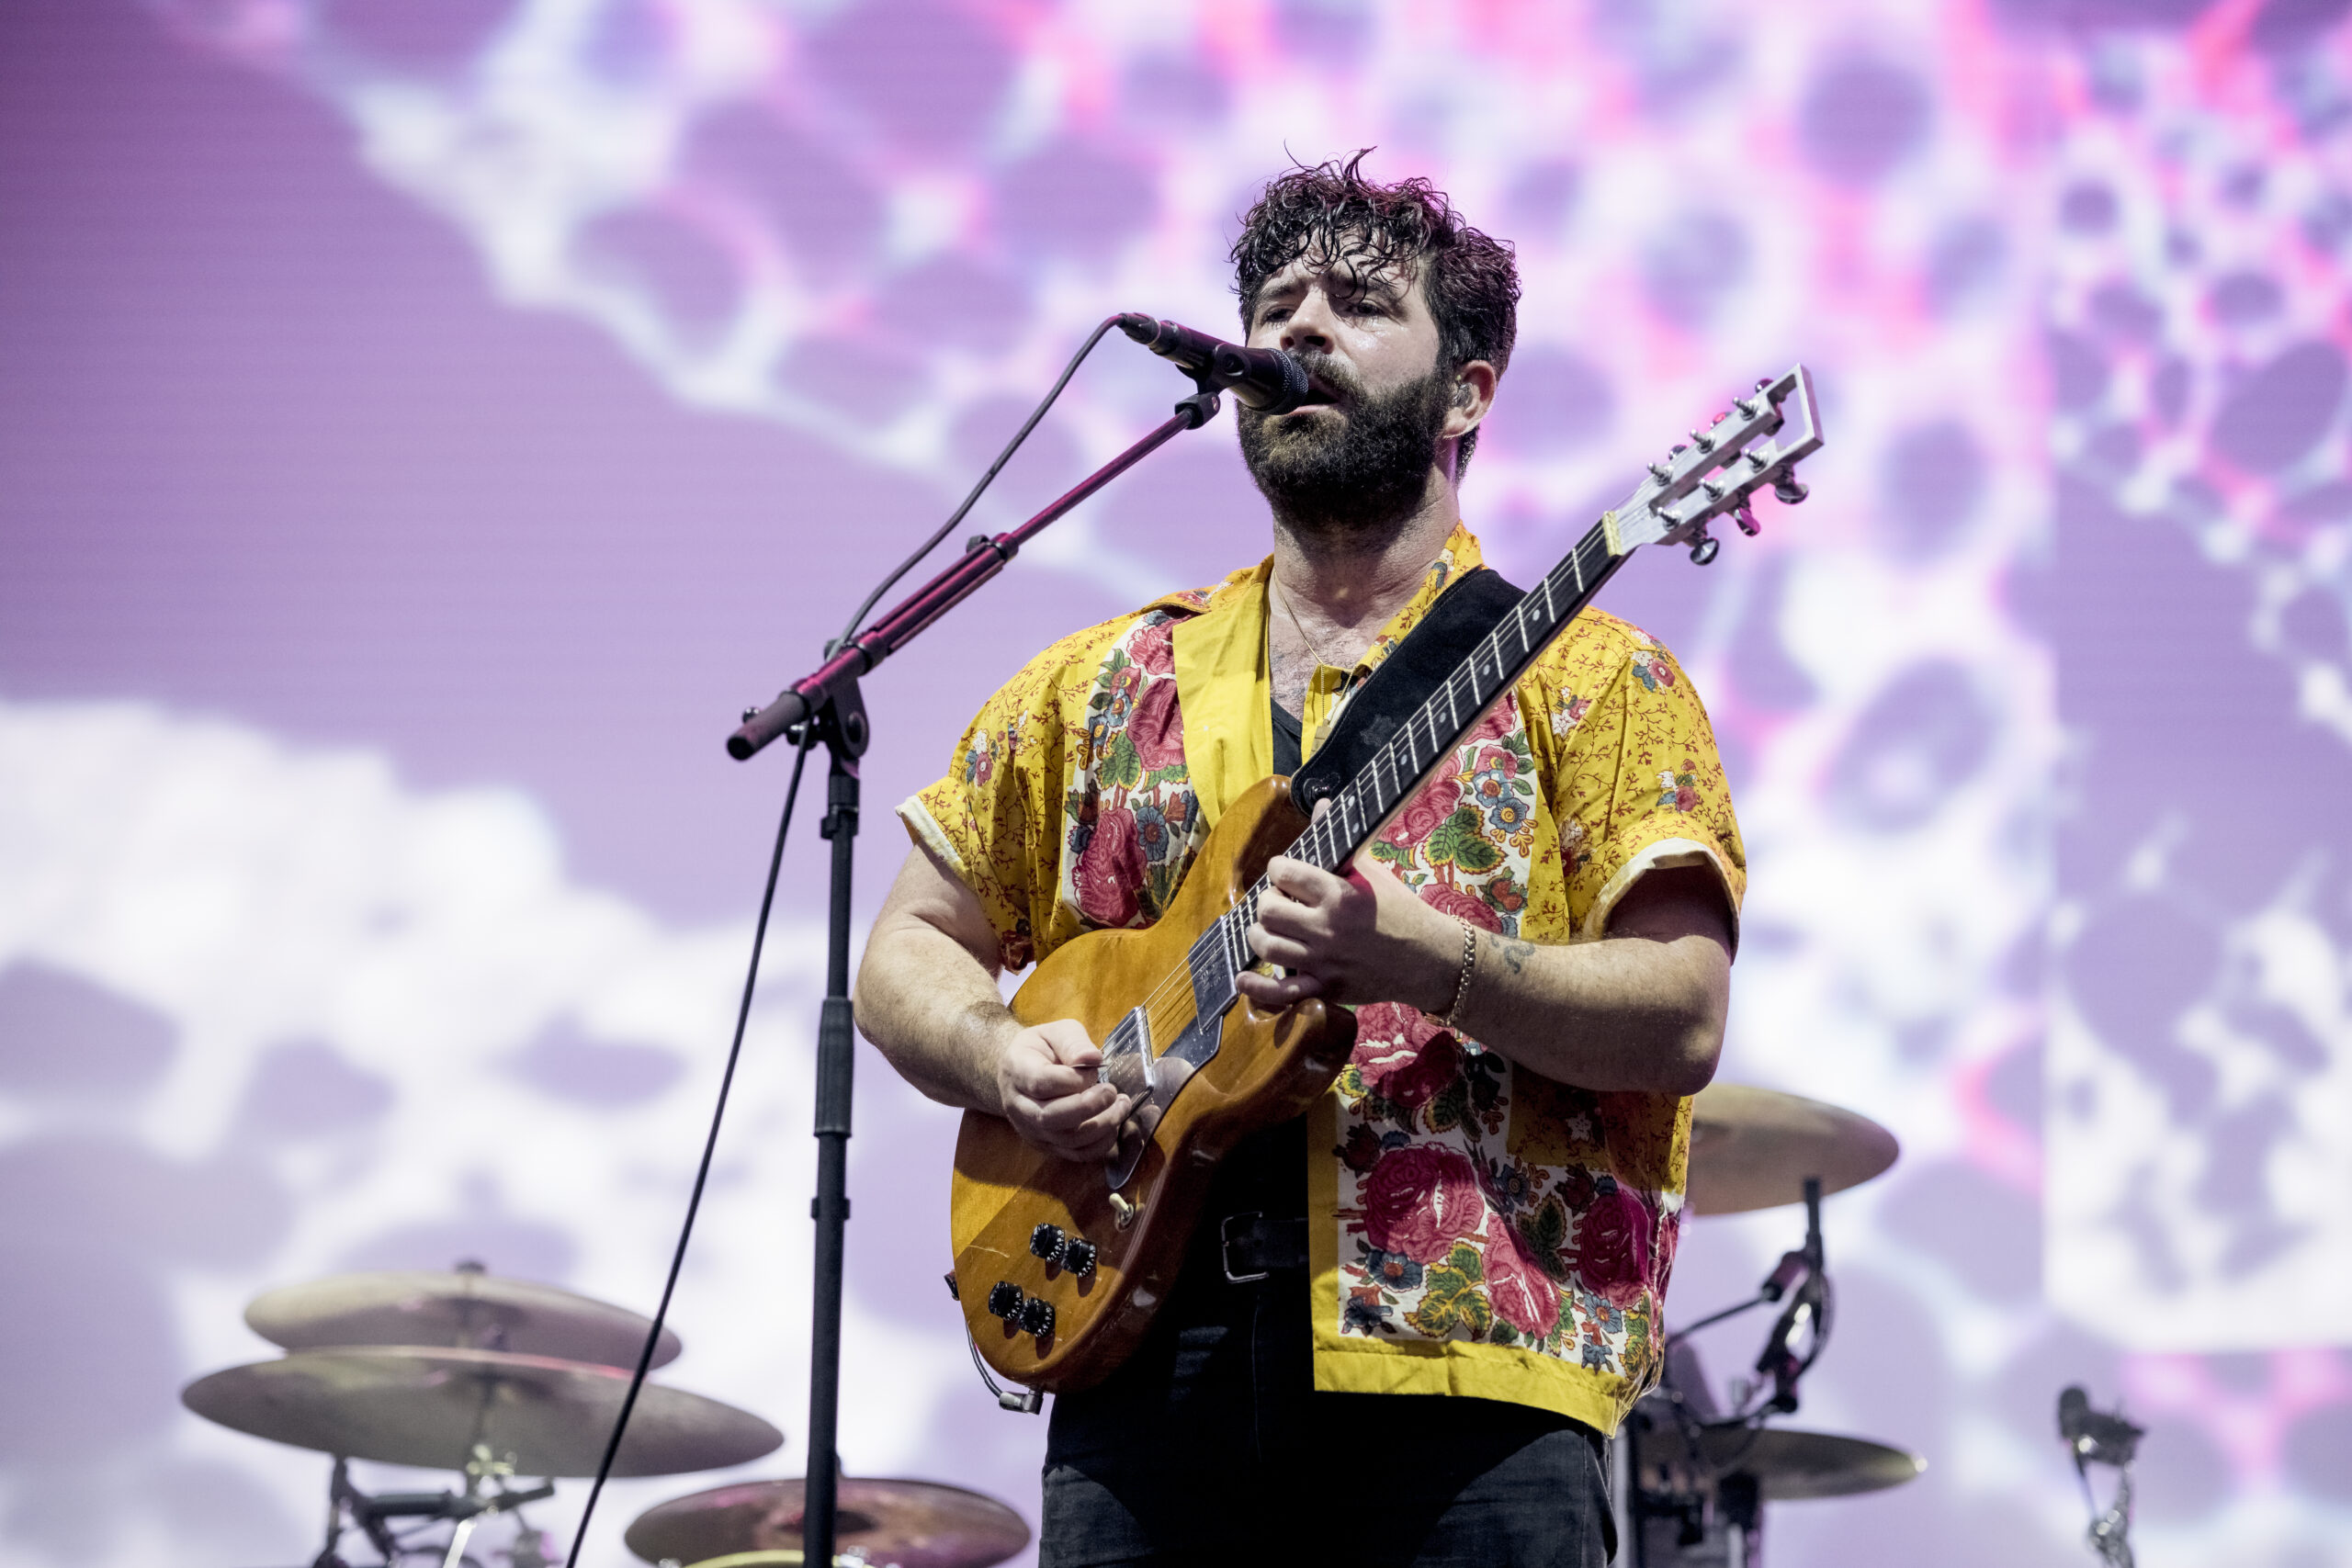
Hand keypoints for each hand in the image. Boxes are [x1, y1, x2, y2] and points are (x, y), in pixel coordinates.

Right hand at [994, 1018, 1132, 1160]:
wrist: (1021, 1071)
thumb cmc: (1042, 1049)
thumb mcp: (1055, 1032)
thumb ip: (1073, 1042)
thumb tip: (1093, 1059)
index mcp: (1017, 1070)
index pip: (1040, 1083)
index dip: (1072, 1079)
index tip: (1095, 1069)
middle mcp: (1019, 1105)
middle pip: (1050, 1118)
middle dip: (1088, 1107)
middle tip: (1112, 1091)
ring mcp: (1031, 1130)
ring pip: (1065, 1139)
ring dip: (1101, 1125)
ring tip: (1121, 1105)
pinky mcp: (1047, 1145)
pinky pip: (1074, 1154)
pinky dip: (1099, 1144)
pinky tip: (1113, 1125)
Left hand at [1236, 852, 1459, 1013]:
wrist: (1428, 957)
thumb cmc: (1400, 909)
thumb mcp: (1372, 870)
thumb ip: (1339, 840)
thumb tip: (1321, 804)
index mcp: (1338, 894)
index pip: (1284, 873)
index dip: (1279, 868)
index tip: (1285, 871)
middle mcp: (1327, 928)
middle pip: (1268, 909)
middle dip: (1268, 900)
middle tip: (1280, 899)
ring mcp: (1324, 961)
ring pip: (1266, 945)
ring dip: (1259, 933)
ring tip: (1270, 926)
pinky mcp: (1326, 987)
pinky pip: (1281, 994)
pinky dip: (1256, 987)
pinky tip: (1243, 977)